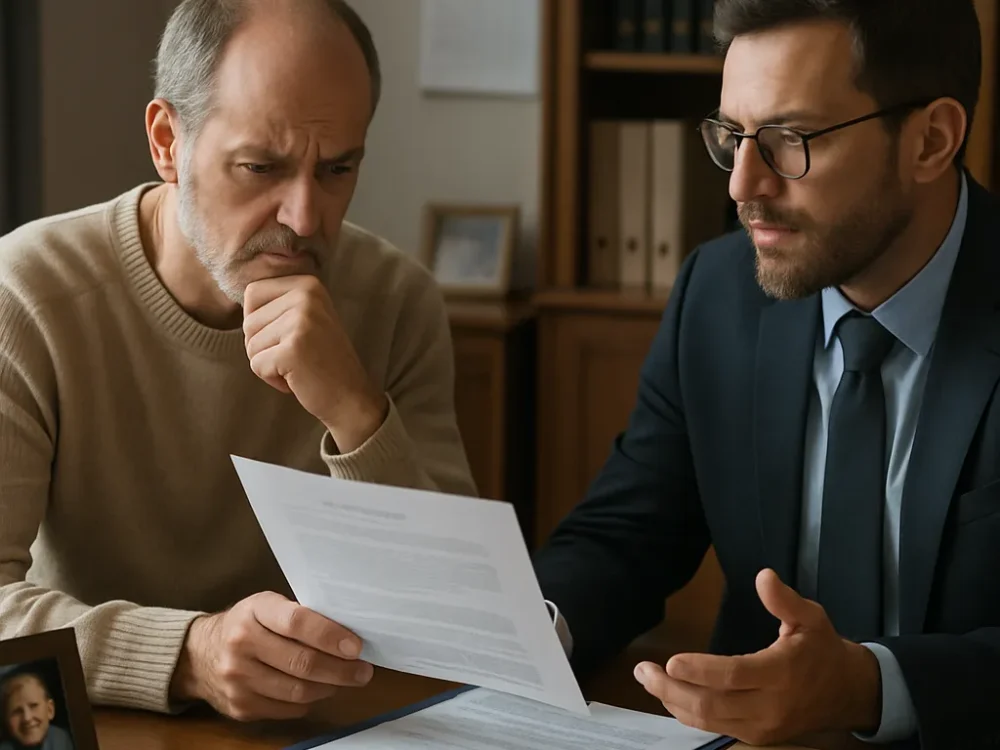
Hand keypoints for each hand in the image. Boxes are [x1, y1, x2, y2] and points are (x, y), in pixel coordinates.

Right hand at [170, 591, 373, 720]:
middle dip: (340, 669)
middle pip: (302, 663)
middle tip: (363, 670)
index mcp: (253, 611)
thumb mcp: (266, 606)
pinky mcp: (239, 706)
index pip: (297, 622)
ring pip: (298, 691)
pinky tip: (317, 690)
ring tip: (345, 679)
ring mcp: (238, 679)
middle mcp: (241, 644)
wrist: (198, 654)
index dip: (330, 636)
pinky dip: (309, 701)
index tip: (356, 646)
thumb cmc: (246, 624)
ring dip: (329, 687)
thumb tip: (346, 634)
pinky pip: (287, 709)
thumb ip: (298, 615)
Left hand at [243, 276, 387, 451]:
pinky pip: (256, 365)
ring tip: (298, 366)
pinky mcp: (292, 349)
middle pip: (249, 321)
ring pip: (250, 344)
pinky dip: (271, 378)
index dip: (260, 323)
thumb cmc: (322, 361)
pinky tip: (297, 379)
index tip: (288, 337)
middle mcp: (306, 297)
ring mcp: (300, 322)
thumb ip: (281, 303)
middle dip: (263, 346)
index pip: (253, 293)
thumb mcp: (308, 317)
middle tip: (296, 356)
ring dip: (268, 363)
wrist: (351, 396)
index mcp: (308, 284)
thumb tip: (244, 297)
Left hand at [634, 569, 881, 745]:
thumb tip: (763, 576)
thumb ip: (785, 600)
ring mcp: (763, 726)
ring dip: (673, 701)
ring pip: (709, 720)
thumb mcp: (811, 617)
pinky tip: (671, 696)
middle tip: (643, 670)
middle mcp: (770, 705)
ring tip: (648, 680)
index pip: (733, 675)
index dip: (700, 670)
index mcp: (782, 673)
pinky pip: (716, 727)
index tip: (671, 660)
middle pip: (712, 703)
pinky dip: (689, 713)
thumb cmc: (823, 649)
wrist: (849, 692)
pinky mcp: (759, 736)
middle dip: (672, 688)